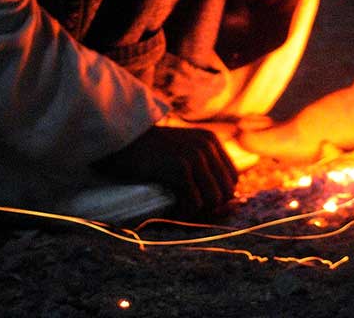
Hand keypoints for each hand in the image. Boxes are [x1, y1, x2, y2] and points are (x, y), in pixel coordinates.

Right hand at [94, 124, 237, 216]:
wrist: (121, 140)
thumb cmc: (149, 153)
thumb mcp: (181, 153)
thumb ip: (203, 172)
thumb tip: (230, 206)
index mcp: (210, 140)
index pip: (232, 178)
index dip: (220, 196)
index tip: (201, 205)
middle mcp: (206, 145)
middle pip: (226, 191)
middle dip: (211, 208)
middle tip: (189, 212)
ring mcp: (194, 155)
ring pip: (213, 199)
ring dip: (197, 212)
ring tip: (179, 212)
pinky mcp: (180, 166)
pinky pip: (194, 202)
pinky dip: (183, 213)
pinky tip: (171, 211)